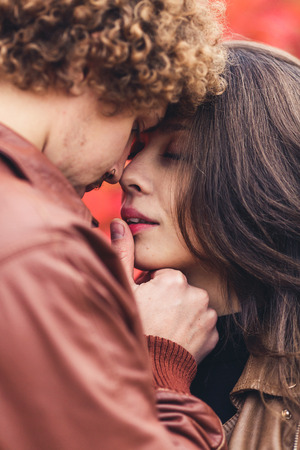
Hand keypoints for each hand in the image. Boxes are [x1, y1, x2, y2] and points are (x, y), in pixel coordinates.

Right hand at [110, 219, 217, 363]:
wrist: (150, 371)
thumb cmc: (134, 328)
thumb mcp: (123, 289)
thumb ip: (123, 252)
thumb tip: (118, 223)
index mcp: (175, 279)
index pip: (165, 276)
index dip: (152, 289)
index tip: (146, 304)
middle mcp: (197, 293)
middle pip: (181, 290)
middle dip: (169, 299)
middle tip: (155, 318)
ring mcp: (208, 316)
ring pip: (193, 306)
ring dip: (183, 313)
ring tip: (165, 329)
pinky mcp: (214, 335)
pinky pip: (203, 325)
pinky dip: (193, 329)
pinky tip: (177, 338)